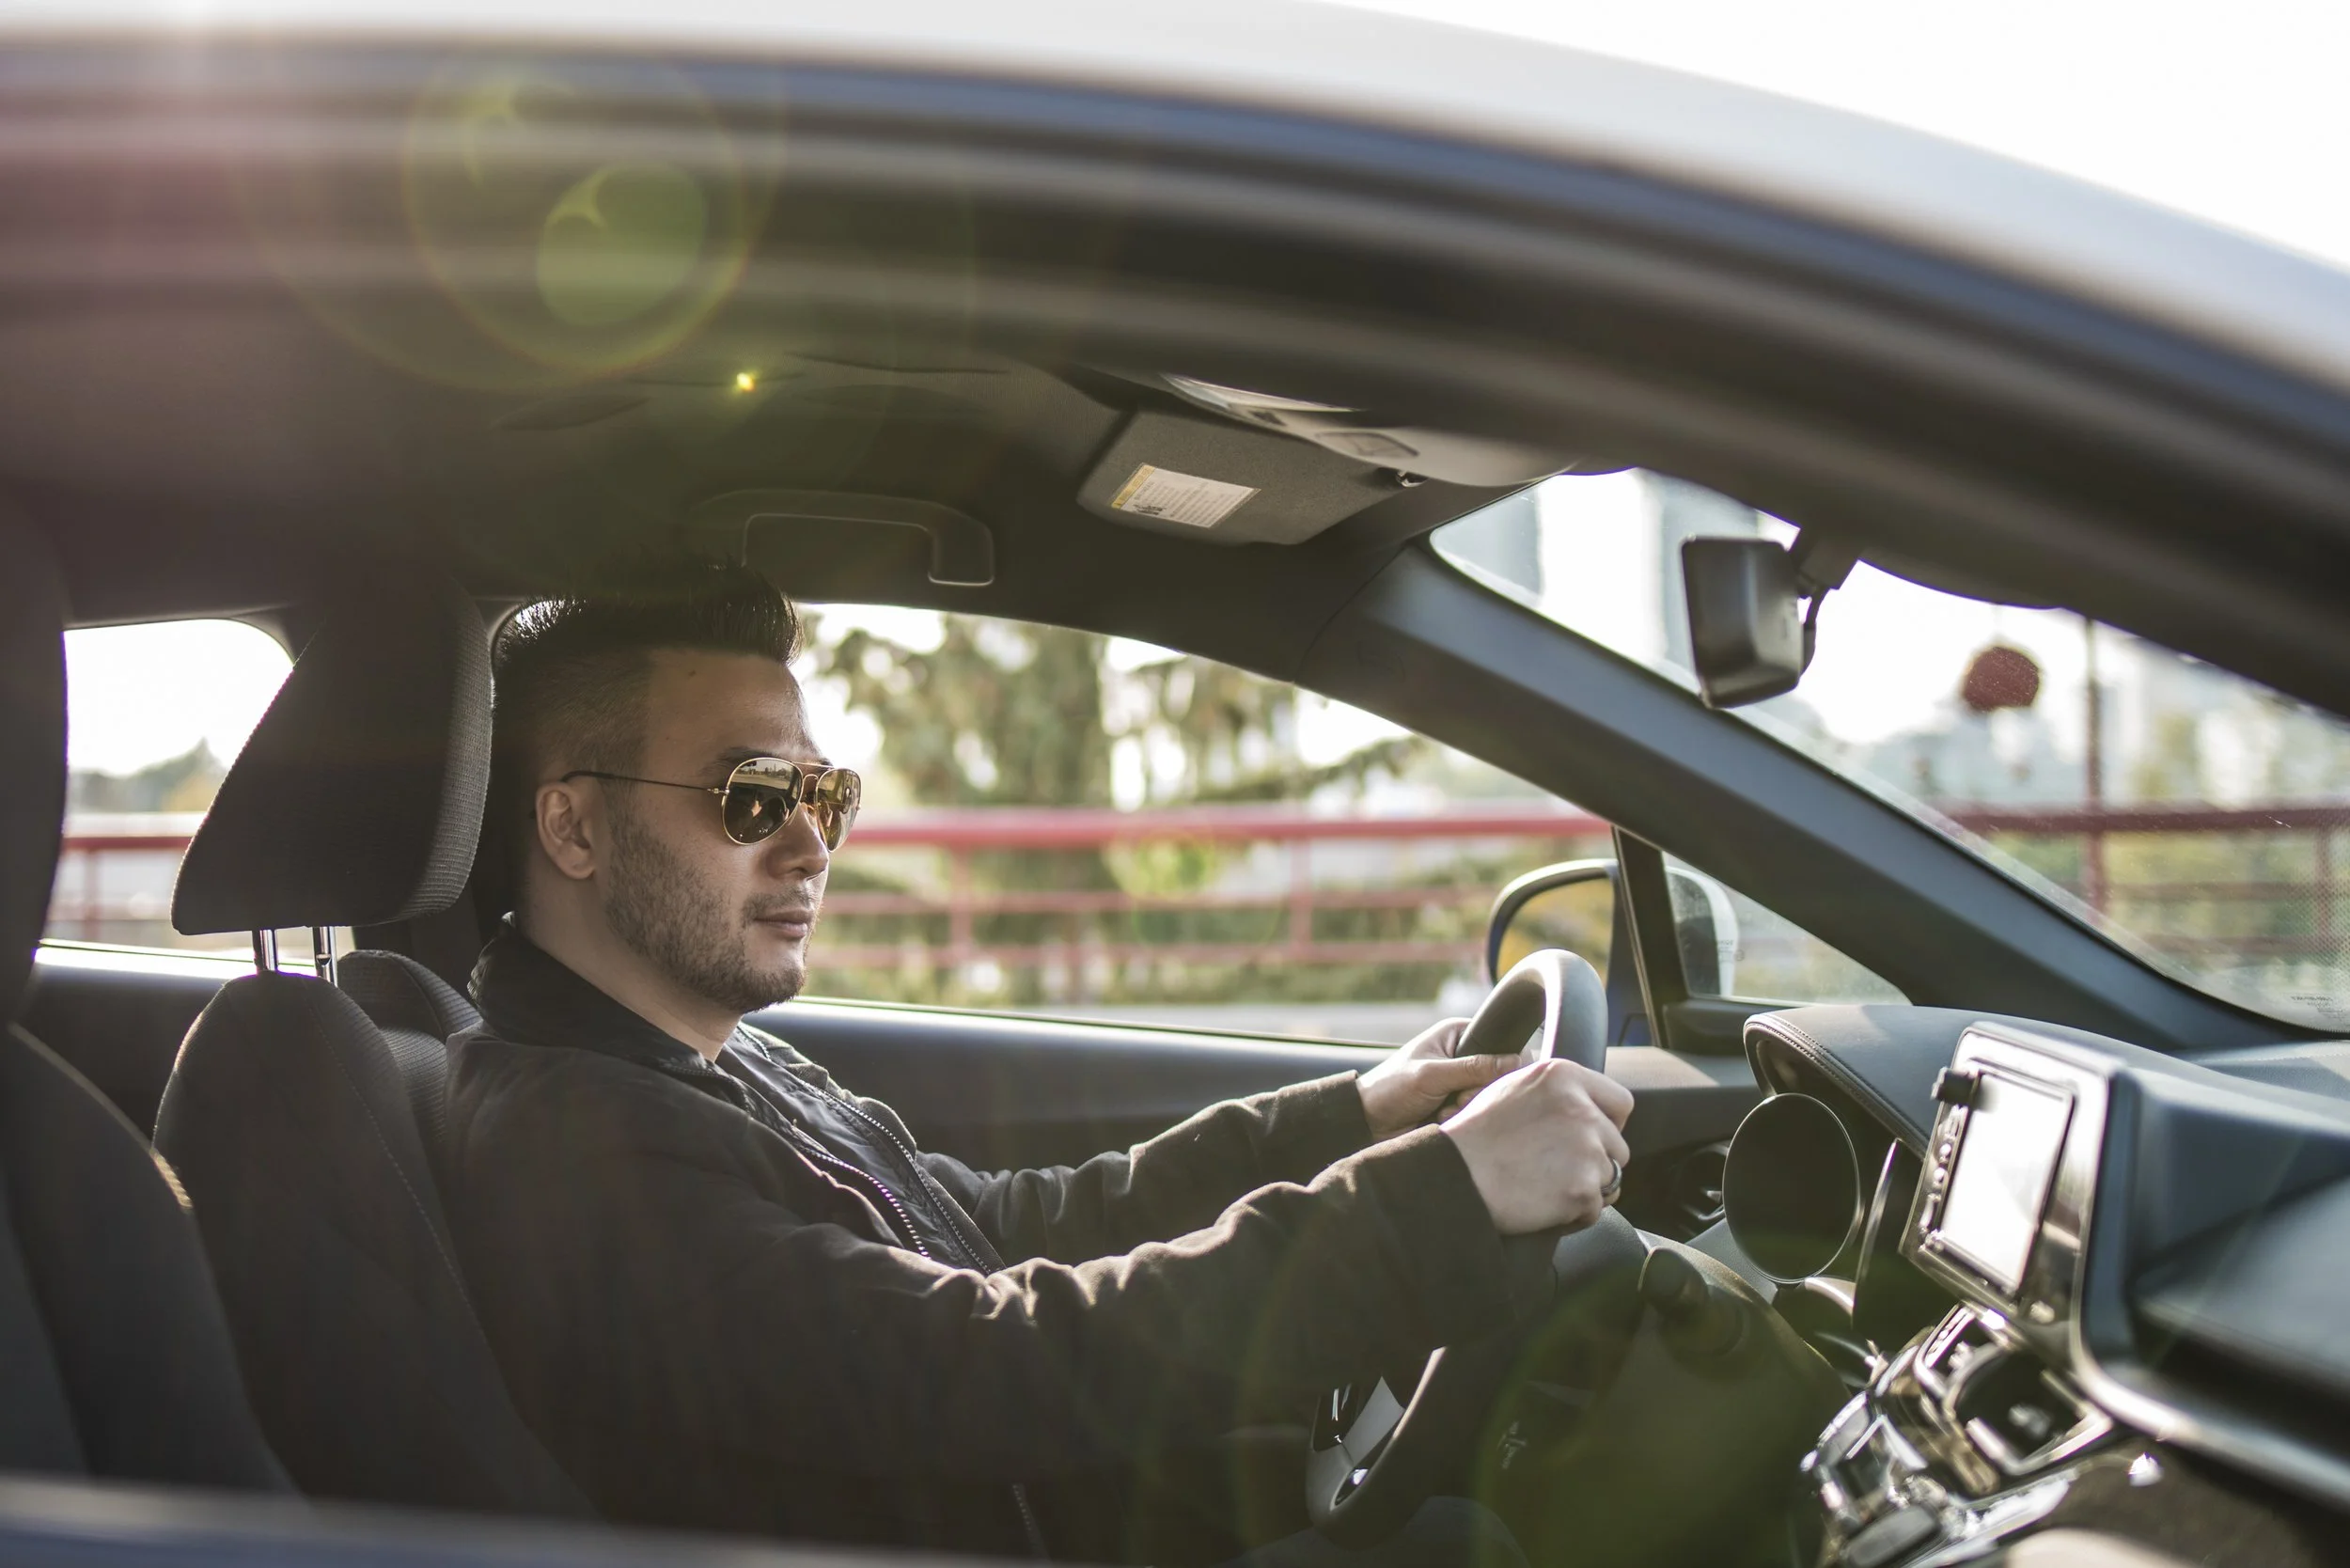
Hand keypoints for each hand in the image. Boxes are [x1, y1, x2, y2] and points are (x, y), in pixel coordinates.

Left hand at [1356, 1018, 1521, 1139]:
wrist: (1367, 1122)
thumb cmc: (1391, 1088)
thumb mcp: (1432, 1075)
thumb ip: (1473, 1068)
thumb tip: (1517, 1061)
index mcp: (1457, 1034)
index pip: (1500, 1043)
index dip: (1502, 1063)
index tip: (1488, 1080)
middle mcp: (1462, 1055)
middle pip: (1498, 1075)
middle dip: (1478, 1091)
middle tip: (1457, 1098)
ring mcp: (1460, 1082)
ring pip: (1487, 1097)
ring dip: (1467, 1108)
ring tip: (1442, 1109)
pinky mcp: (1457, 1104)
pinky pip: (1475, 1112)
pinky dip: (1460, 1118)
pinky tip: (1440, 1118)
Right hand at [1441, 1059, 1634, 1234]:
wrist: (1453, 1175)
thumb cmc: (1474, 1136)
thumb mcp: (1513, 1088)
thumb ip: (1556, 1090)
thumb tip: (1586, 1105)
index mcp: (1564, 1076)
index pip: (1620, 1102)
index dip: (1607, 1123)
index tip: (1590, 1137)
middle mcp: (1582, 1109)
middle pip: (1617, 1146)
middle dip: (1595, 1161)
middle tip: (1556, 1169)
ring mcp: (1586, 1150)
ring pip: (1609, 1179)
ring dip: (1585, 1188)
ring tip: (1545, 1187)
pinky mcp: (1583, 1189)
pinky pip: (1594, 1210)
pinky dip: (1574, 1215)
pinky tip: (1542, 1204)